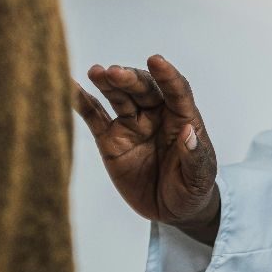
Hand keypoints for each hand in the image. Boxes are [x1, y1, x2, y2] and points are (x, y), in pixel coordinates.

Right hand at [72, 56, 220, 243]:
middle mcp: (156, 115)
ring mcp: (132, 125)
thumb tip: (188, 132)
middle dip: (130, 79)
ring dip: (108, 83)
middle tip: (115, 73)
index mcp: (182, 118)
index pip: (176, 91)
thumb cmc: (192, 190)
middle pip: (143, 90)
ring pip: (119, 97)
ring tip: (96, 72)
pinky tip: (70, 87)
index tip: (157, 60)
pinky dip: (82, 101)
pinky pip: (94, 116)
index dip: (167, 76)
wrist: (171, 210)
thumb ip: (195, 156)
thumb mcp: (200, 178)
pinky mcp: (111, 139)